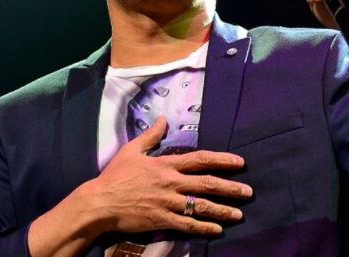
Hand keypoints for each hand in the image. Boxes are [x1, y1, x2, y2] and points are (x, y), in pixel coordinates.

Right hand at [83, 116, 250, 235]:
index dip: (222, 160)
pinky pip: (187, 225)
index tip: (239, 162)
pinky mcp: (161, 220)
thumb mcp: (131, 150)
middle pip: (207, 183)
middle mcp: (170, 183)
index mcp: (165, 164)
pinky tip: (217, 230)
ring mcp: (167, 203)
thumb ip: (150, 136)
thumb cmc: (115, 176)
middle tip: (248, 192)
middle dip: (230, 187)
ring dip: (222, 210)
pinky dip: (204, 228)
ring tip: (239, 214)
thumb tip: (163, 119)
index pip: (200, 159)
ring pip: (201, 206)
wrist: (100, 202)